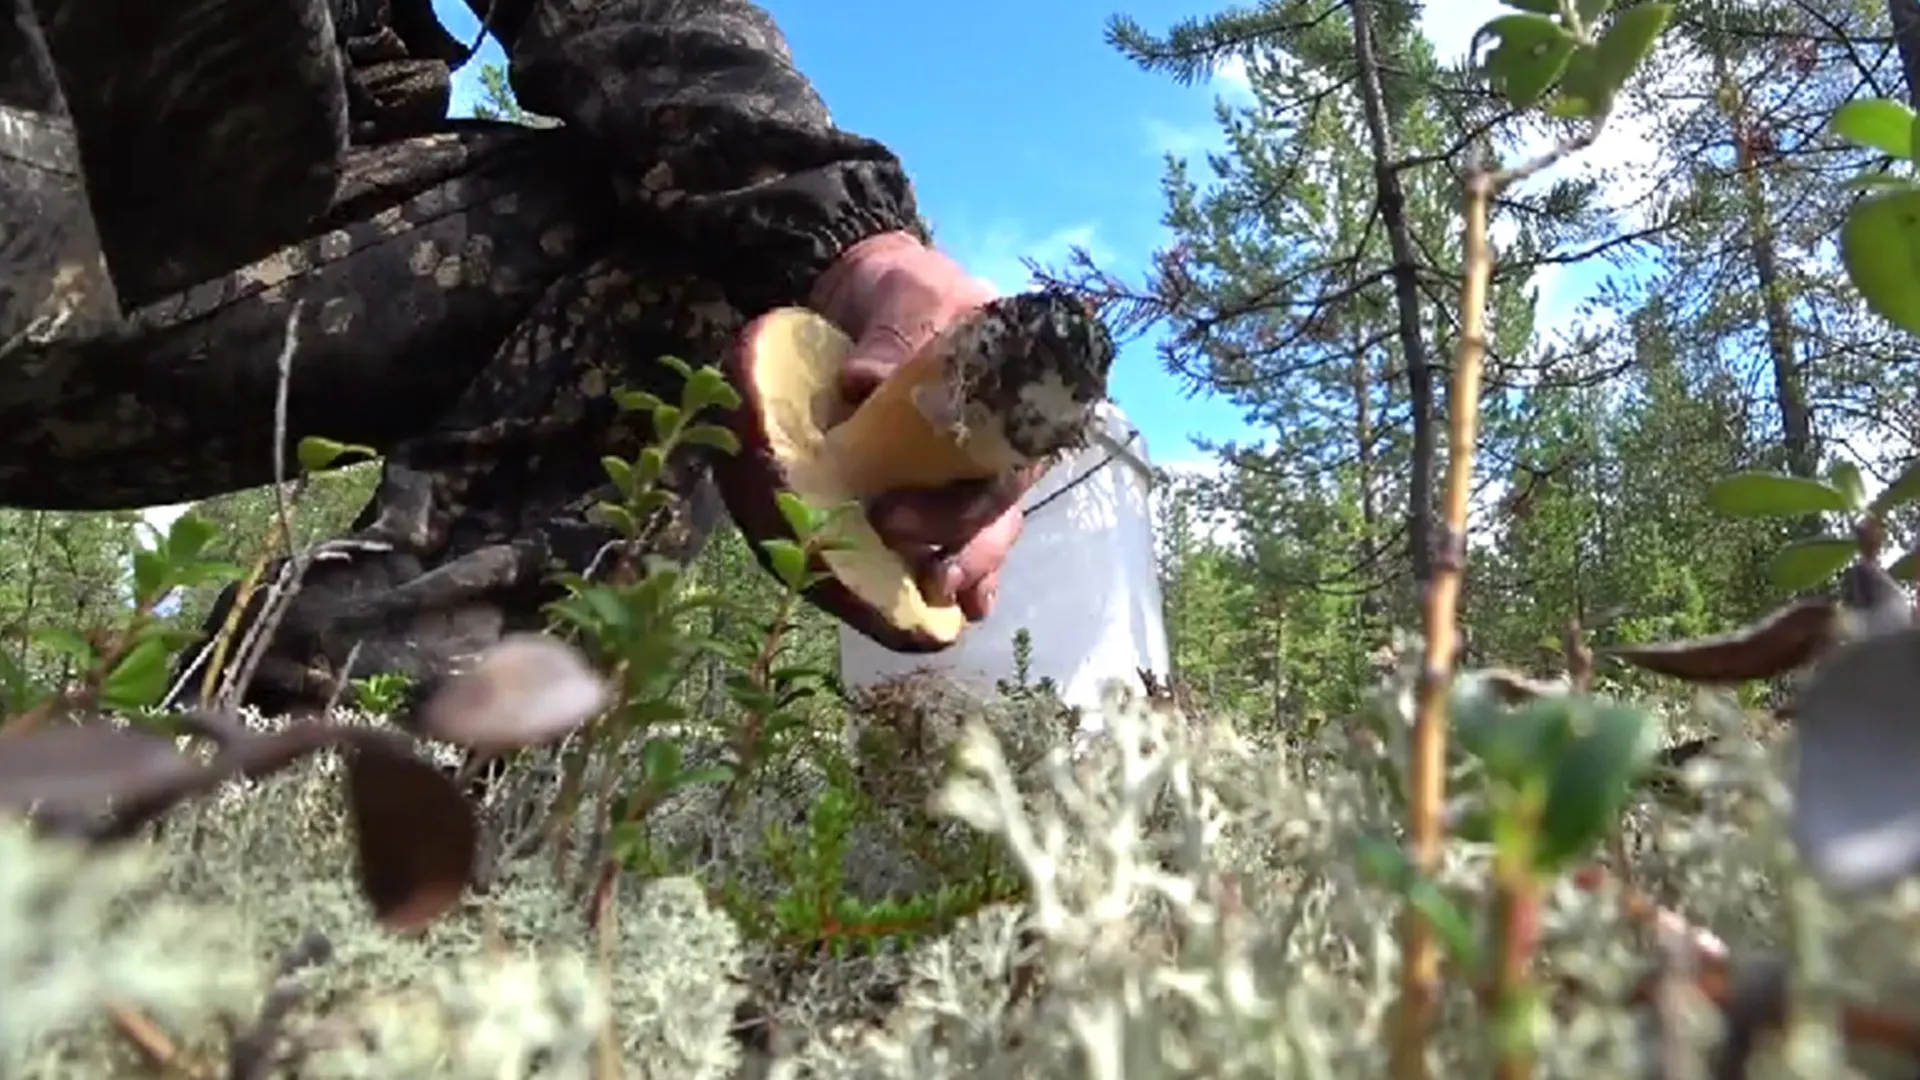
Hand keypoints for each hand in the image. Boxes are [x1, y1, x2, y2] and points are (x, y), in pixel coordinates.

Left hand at [810, 231, 1040, 620]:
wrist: (875, 283)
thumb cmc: (904, 288)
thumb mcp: (903, 297)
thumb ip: (889, 340)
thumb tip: (861, 384)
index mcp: (1010, 396)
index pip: (1003, 468)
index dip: (965, 511)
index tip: (903, 524)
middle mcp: (999, 437)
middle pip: (996, 510)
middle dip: (963, 550)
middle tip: (925, 576)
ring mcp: (968, 459)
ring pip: (980, 526)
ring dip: (961, 567)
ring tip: (943, 607)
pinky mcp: (933, 474)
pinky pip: (948, 524)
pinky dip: (945, 561)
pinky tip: (942, 607)